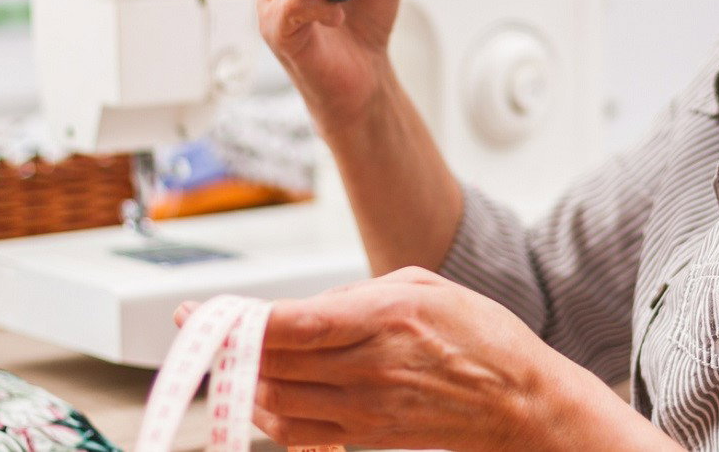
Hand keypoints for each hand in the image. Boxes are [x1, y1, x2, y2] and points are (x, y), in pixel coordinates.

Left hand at [175, 268, 564, 451]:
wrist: (517, 401)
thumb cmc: (479, 336)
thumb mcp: (422, 284)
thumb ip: (356, 293)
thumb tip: (302, 311)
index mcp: (386, 316)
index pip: (292, 324)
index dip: (237, 320)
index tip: (201, 312)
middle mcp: (372, 365)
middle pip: (273, 364)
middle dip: (228, 347)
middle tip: (205, 330)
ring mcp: (368, 407)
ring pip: (276, 400)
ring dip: (242, 381)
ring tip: (229, 359)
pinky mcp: (367, 434)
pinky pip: (297, 431)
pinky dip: (267, 414)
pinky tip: (260, 394)